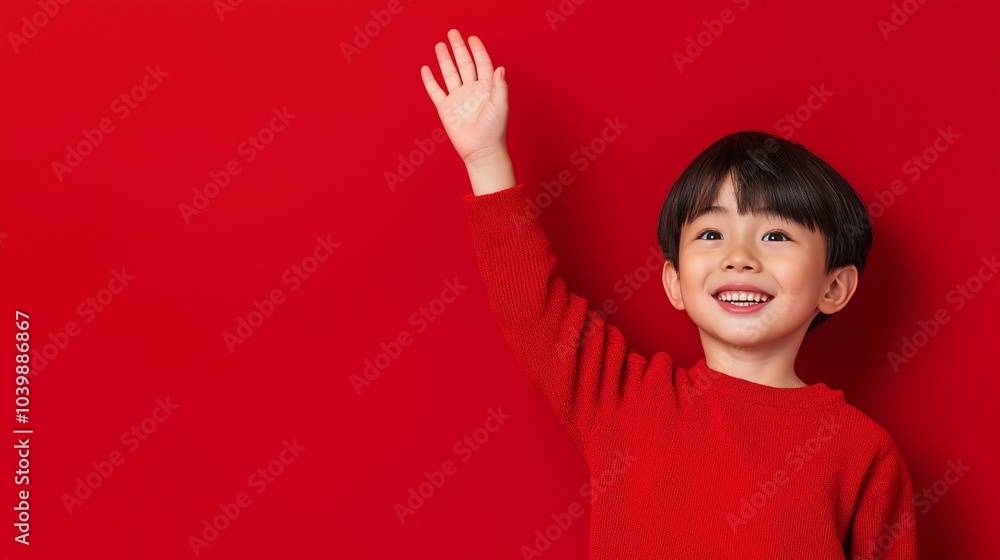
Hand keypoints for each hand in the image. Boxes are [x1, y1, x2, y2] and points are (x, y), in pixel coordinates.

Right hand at [421, 29, 508, 166]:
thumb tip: (500, 68)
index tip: (472, 38)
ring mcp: (458, 99)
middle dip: (458, 48)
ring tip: (440, 45)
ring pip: (449, 74)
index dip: (477, 50)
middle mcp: (471, 90)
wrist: (480, 150)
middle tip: (453, 33)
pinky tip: (426, 69)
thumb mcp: (501, 106)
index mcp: (486, 88)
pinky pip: (436, 91)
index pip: (482, 64)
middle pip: (464, 64)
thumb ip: (499, 86)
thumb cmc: (494, 130)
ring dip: (445, 59)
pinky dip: (430, 80)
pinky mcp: (446, 109)